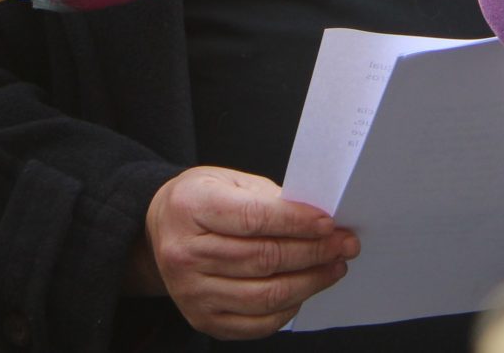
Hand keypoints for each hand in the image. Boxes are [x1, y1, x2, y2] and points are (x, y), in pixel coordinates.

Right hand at [137, 166, 357, 338]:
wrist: (160, 232)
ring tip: (333, 268)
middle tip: (343, 245)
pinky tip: (304, 290)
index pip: (253, 218)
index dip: (296, 222)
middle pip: (263, 259)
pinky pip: (257, 322)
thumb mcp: (228, 181)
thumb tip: (317, 219)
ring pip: (265, 295)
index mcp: (190, 207)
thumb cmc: (200, 203)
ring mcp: (191, 292)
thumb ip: (269, 198)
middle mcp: (185, 253)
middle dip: (313, 252)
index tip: (329, 223)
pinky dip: (289, 309)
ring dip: (309, 282)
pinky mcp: (202, 319)